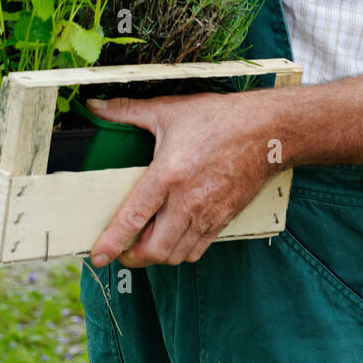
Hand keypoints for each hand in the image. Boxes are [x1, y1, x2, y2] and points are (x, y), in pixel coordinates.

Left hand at [86, 90, 273, 268]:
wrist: (266, 131)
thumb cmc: (218, 118)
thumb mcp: (169, 110)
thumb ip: (127, 110)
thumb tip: (95, 106)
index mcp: (168, 174)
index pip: (133, 218)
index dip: (112, 242)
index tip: (97, 256)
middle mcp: (187, 201)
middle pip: (154, 250)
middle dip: (132, 257)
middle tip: (120, 249)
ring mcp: (208, 214)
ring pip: (175, 255)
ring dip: (156, 256)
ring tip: (144, 243)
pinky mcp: (224, 220)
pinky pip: (197, 250)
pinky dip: (180, 251)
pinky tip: (172, 237)